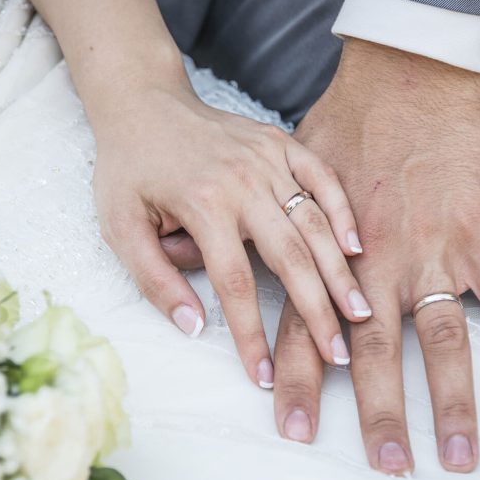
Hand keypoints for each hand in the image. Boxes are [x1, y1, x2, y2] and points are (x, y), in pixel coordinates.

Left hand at [94, 82, 371, 386]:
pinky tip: (356, 248)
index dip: (252, 335)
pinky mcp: (280, 142)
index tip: (265, 375)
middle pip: (290, 257)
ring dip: (339, 270)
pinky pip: (321, 177)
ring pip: (314, 221)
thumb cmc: (128, 169)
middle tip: (337, 354)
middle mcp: (242, 180)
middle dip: (316, 310)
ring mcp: (267, 158)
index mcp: (203, 204)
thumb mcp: (120, 226)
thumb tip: (194, 327)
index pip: (234, 284)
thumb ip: (154, 278)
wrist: (142, 104)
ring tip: (359, 312)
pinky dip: (342, 211)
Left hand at [276, 38, 479, 473]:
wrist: (404, 84)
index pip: (302, 330)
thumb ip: (254, 233)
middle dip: (376, 411)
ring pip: (439, 338)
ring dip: (449, 398)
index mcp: (323, 254)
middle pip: (372, 350)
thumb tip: (195, 273)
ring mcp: (429, 252)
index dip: (296, 382)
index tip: (292, 430)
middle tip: (384, 463)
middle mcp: (374, 263)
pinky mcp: (476, 235)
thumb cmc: (338, 130)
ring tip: (456, 453)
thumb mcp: (273, 182)